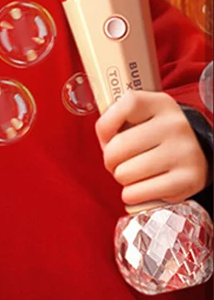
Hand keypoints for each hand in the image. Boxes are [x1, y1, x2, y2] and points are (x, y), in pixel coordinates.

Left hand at [95, 90, 207, 207]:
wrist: (196, 154)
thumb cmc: (156, 136)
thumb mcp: (141, 117)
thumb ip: (117, 121)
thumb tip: (104, 143)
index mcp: (160, 104)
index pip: (124, 107)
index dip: (106, 127)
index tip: (109, 137)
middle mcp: (175, 125)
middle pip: (117, 147)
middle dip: (110, 160)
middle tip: (119, 162)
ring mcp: (184, 152)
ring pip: (124, 173)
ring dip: (121, 178)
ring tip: (133, 173)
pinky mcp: (188, 180)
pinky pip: (138, 193)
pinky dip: (131, 195)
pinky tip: (141, 187)